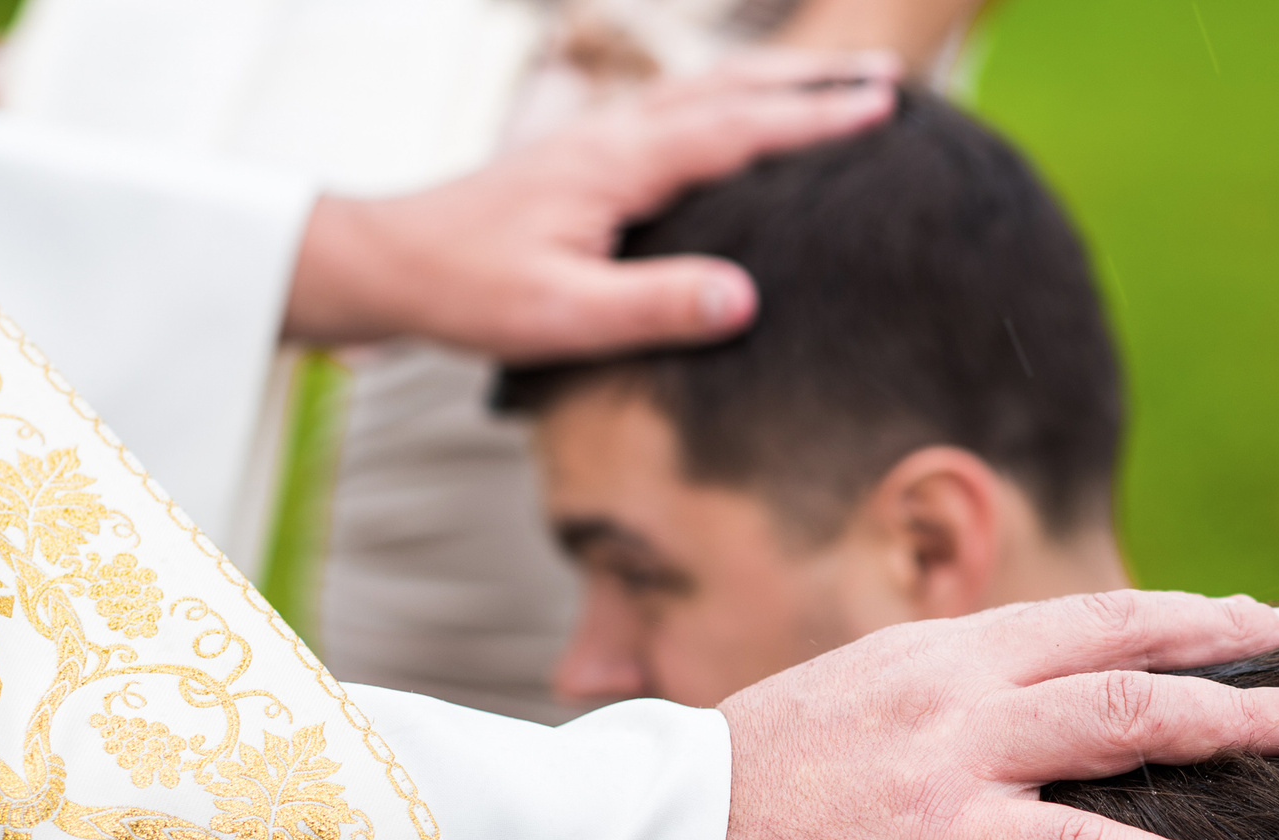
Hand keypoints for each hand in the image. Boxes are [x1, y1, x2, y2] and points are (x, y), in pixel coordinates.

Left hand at [282, 51, 897, 359]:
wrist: (391, 262)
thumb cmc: (469, 291)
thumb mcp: (562, 316)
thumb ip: (653, 307)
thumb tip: (743, 298)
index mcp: (618, 164)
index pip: (735, 131)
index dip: (812, 120)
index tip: (880, 110)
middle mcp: (615, 136)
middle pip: (730, 90)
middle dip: (811, 84)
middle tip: (887, 85)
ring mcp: (601, 140)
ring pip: (705, 93)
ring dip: (775, 87)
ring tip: (836, 88)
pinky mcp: (590, 157)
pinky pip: (681, 113)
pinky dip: (732, 105)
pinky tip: (746, 124)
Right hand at [713, 592, 1278, 839]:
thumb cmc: (738, 803)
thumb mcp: (841, 724)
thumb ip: (927, 718)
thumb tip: (994, 740)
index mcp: (933, 653)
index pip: (1084, 617)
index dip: (1181, 615)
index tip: (1254, 617)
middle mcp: (954, 682)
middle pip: (1130, 646)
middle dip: (1241, 648)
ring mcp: (951, 755)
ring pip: (1129, 721)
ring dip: (1241, 723)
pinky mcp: (939, 839)